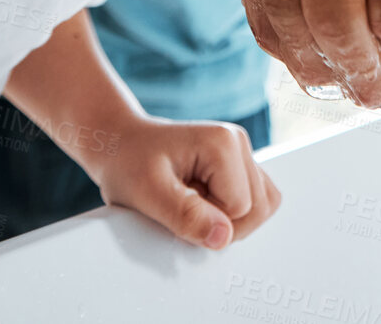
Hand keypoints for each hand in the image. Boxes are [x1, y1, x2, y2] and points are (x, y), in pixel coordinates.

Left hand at [81, 115, 280, 249]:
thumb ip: (186, 216)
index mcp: (223, 143)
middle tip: (182, 207)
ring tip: (192, 203)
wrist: (119, 144)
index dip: (207, 222)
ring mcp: (241, 152)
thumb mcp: (147, 193)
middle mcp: (238, 142)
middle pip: (258, 209)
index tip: (175, 206)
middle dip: (221, 222)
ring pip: (261, 206)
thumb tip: (223, 238)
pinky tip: (202, 202)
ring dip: (227, 218)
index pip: (242, 209)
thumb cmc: (128, 162)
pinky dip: (231, 212)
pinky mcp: (238, 164)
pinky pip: (254, 200)